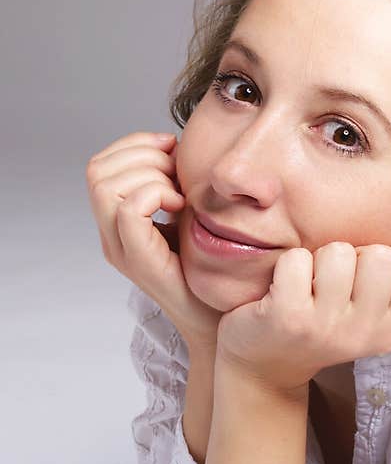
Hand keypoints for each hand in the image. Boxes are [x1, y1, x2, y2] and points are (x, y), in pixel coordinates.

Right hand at [86, 130, 221, 350]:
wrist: (220, 319)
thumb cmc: (213, 268)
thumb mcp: (192, 215)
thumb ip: (177, 184)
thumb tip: (176, 144)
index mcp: (119, 220)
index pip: (102, 164)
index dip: (136, 145)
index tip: (174, 152)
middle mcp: (112, 234)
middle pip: (98, 169)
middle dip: (143, 155)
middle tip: (178, 172)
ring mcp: (122, 248)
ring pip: (106, 184)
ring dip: (150, 174)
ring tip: (180, 193)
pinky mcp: (140, 260)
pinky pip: (129, 208)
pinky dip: (156, 194)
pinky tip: (180, 207)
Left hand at [215, 242, 390, 394]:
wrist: (266, 366)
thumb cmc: (324, 324)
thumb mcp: (371, 316)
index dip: (390, 256)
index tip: (366, 277)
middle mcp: (365, 333)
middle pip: (380, 254)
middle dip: (354, 254)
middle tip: (334, 280)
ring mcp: (327, 327)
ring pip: (339, 252)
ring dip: (319, 258)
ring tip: (310, 285)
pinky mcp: (288, 318)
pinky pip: (297, 259)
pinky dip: (288, 264)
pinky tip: (284, 289)